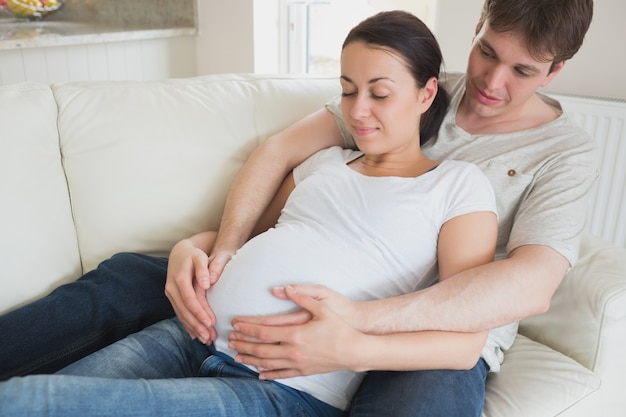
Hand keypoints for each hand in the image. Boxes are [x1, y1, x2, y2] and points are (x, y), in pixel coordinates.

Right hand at [165, 239, 232, 343]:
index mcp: (179, 279)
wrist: (179, 254)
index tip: (211, 323)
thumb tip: (206, 284)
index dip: (200, 312)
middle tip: (209, 337)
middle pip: (184, 311)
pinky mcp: (172, 298)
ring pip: (181, 315)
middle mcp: (172, 289)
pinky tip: (195, 335)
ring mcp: (170, 294)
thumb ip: (203, 269)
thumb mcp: (200, 257)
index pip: (190, 300)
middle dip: (197, 325)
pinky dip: (187, 325)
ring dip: (192, 328)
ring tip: (206, 339)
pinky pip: (179, 314)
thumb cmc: (193, 256)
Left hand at [228, 285, 365, 379]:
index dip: (247, 327)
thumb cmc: (339, 326)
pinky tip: (259, 373)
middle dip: (243, 344)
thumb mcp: (322, 307)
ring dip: (250, 359)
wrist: (354, 350)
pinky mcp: (303, 371)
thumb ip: (302, 297)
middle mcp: (293, 350)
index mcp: (295, 333)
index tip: (235, 324)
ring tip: (237, 356)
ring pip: (267, 363)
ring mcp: (297, 363)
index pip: (264, 331)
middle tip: (230, 340)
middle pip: (260, 349)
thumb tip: (283, 288)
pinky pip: (281, 374)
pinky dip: (268, 374)